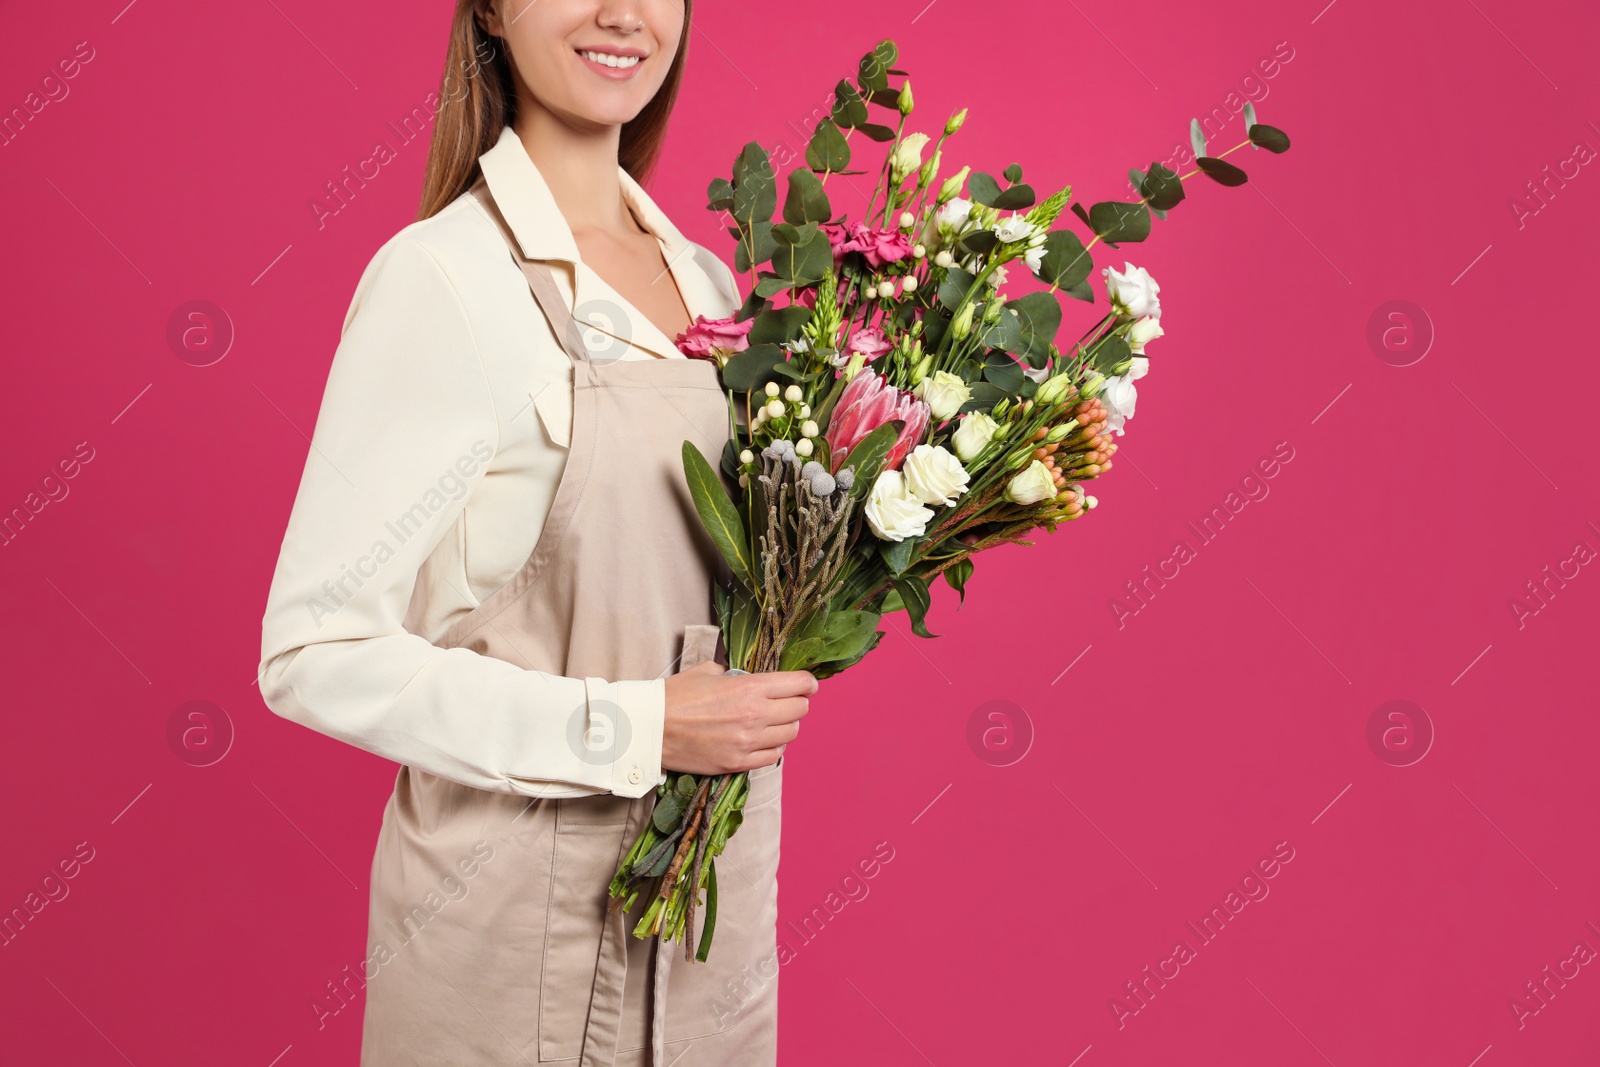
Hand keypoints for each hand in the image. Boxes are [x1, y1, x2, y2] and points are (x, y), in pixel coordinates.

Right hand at [661, 661, 815, 775]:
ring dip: (786, 726)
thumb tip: (748, 677)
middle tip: (788, 701)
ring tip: (772, 722)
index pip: (799, 685)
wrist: (649, 728)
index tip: (807, 684)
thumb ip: (736, 673)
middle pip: (800, 710)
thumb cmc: (675, 695)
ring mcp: (748, 742)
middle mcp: (755, 715)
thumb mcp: (708, 671)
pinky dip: (772, 748)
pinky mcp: (738, 763)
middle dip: (798, 703)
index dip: (808, 683)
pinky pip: (772, 757)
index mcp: (750, 687)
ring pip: (790, 735)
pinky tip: (761, 741)